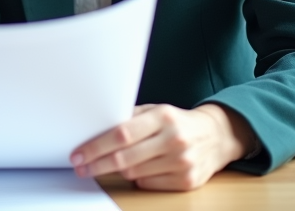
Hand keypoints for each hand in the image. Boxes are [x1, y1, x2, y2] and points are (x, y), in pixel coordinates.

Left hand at [69, 103, 254, 190]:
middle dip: (96, 164)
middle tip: (80, 167)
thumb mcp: (155, 111)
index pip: (121, 134)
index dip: (95, 146)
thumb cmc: (177, 122)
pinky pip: (148, 184)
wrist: (216, 136)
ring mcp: (182, 162)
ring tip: (108, 164)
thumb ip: (129, 118)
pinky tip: (138, 169)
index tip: (78, 154)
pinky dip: (137, 178)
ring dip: (116, 170)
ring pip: (134, 173)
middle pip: (124, 157)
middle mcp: (174, 139)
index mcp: (162, 117)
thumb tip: (95, 129)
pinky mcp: (187, 182)